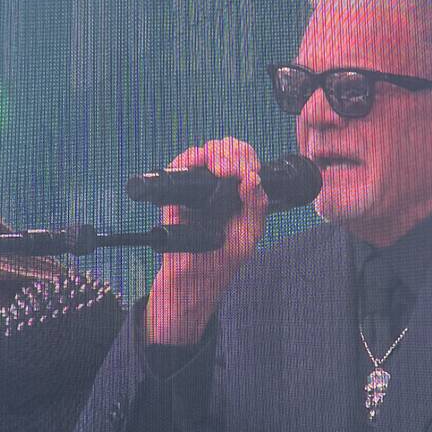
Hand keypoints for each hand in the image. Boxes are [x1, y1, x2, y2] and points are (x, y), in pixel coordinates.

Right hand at [144, 138, 266, 344]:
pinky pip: (179, 168)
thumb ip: (256, 206)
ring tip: (219, 168)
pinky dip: (188, 160)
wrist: (193, 282)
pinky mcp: (176, 196)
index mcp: (240, 194)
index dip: (246, 159)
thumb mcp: (249, 235)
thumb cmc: (222, 260)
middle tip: (229, 168)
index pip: (246, 161)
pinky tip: (201, 166)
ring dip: (213, 153)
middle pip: (226, 150)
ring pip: (203, 153)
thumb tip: (252, 179)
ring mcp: (197, 189)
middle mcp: (219, 187)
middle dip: (230, 152)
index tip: (245, 172)